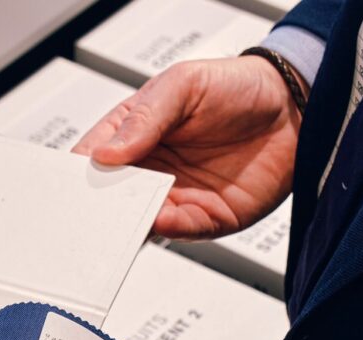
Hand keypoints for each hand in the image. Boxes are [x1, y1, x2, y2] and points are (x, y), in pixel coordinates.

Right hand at [73, 56, 303, 240]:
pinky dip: (167, 230)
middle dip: (97, 209)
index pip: (92, 161)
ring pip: (139, 221)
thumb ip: (145, 118)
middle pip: (110, 199)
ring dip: (128, 224)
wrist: (296, 106)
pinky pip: (180, 231)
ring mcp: (176, 197)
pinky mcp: (206, 218)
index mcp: (133, 136)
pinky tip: (158, 220)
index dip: (77, 175)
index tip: (67, 187)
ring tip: (119, 220)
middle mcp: (150, 172)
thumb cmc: (237, 87)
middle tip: (86, 213)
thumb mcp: (183, 86)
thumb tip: (106, 152)